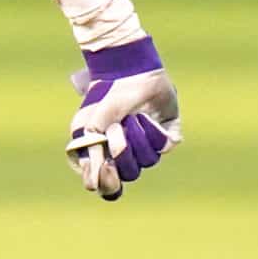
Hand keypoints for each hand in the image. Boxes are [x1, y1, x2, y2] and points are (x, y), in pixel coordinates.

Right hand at [66, 37, 180, 200]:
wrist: (126, 72)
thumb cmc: (103, 99)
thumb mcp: (89, 128)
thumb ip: (91, 157)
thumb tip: (92, 185)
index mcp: (106, 157)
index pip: (107, 186)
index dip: (108, 181)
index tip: (107, 167)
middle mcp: (127, 156)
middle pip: (129, 175)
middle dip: (122, 152)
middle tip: (115, 130)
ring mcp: (148, 146)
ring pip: (148, 161)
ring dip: (137, 137)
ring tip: (130, 117)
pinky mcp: (168, 135)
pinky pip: (164, 146)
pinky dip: (153, 131)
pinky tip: (146, 116)